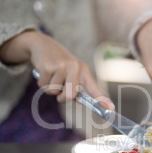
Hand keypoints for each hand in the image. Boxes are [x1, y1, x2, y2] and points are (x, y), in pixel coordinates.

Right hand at [0, 31, 114, 108]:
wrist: (42, 44)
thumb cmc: (58, 62)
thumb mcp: (70, 72)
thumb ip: (75, 88)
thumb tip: (80, 102)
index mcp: (83, 70)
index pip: (94, 88)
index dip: (102, 99)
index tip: (110, 108)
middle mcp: (75, 68)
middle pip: (70, 95)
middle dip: (62, 98)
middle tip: (59, 93)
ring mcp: (62, 66)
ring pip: (54, 92)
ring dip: (49, 88)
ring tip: (51, 75)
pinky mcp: (48, 66)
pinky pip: (44, 85)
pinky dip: (41, 82)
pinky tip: (43, 71)